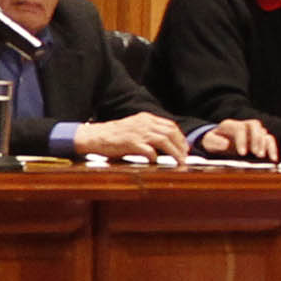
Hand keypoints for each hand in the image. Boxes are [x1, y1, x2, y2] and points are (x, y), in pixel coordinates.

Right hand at [73, 112, 188, 159]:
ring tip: (179, 162)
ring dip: (175, 153)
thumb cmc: (114, 135)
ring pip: (164, 141)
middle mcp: (144, 123)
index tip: (185, 148)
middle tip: (185, 157)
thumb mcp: (134, 127)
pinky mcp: (131, 143)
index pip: (170, 125)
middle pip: (171, 132)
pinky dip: (156, 157)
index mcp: (146, 118)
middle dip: (181, 146)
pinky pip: (150, 150)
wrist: (95, 136)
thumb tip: (165, 141)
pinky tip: (157, 162)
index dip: (180, 137)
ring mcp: (138, 133)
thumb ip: (148, 131)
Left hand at [197, 117, 276, 159]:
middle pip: (255, 125)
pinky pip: (269, 140)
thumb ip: (214, 141)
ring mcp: (251, 132)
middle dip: (257, 139)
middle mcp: (242, 125)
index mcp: (229, 125)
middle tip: (256, 154)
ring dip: (266, 144)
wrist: (216, 141)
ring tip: (264, 157)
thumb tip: (226, 144)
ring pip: (263, 132)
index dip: (242, 140)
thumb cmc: (212, 141)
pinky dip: (272, 148)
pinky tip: (273, 158)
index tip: (242, 153)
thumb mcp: (208, 141)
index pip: (239, 128)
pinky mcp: (258, 139)